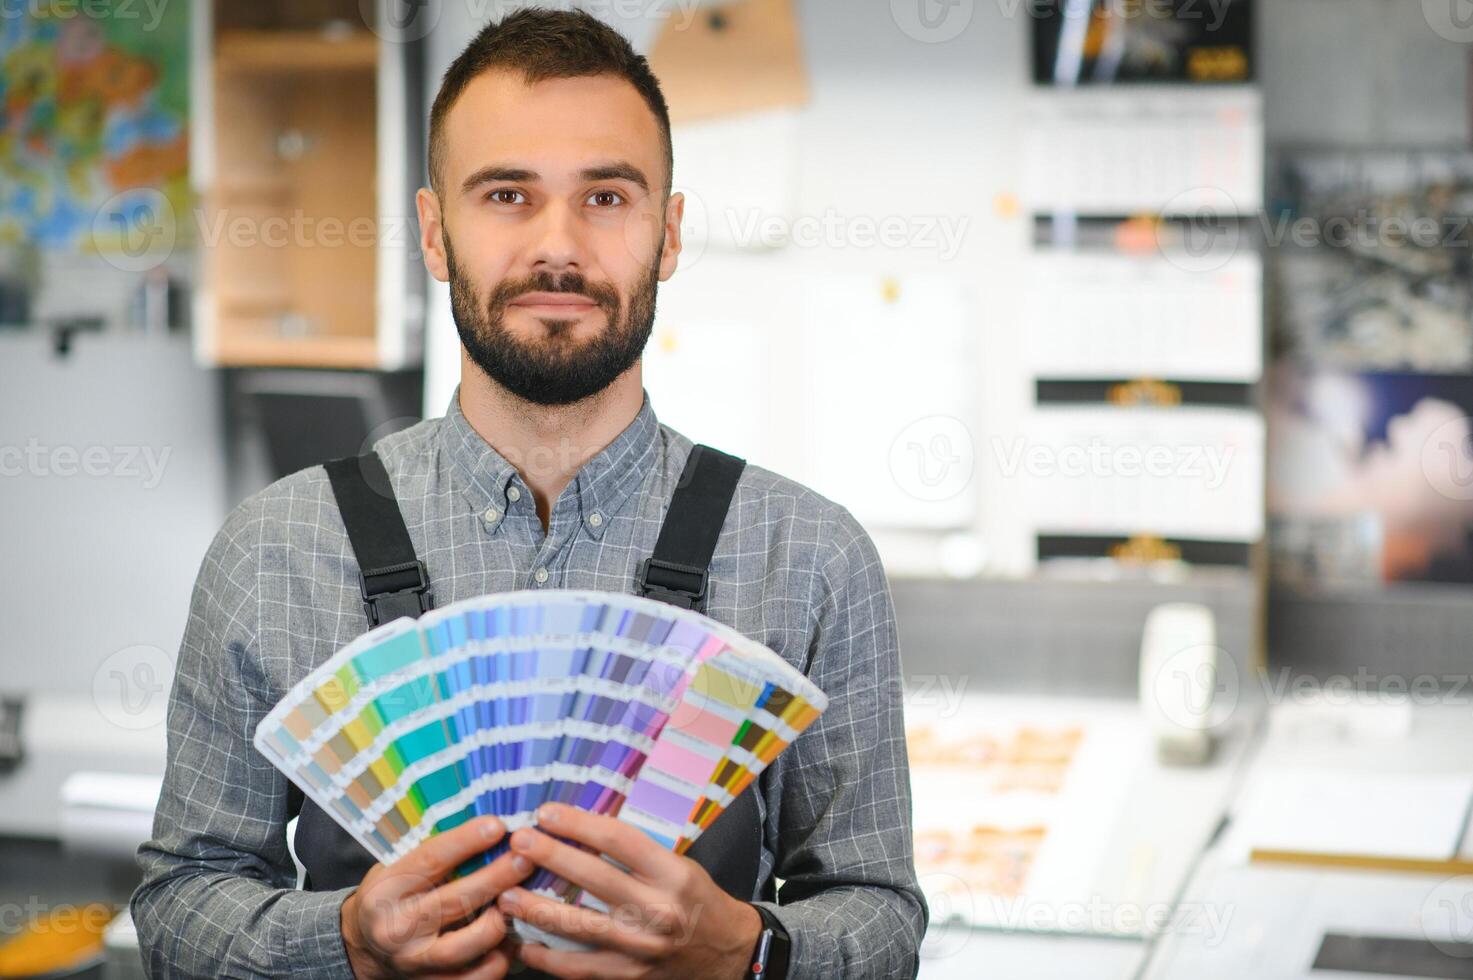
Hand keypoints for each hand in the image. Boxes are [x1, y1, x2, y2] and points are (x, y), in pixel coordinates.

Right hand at [340, 815, 533, 978]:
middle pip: (455, 900)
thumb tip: (490, 829)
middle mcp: (397, 927)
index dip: (466, 841)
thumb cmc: (392, 897)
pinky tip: (510, 940)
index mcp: (387, 889)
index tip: (497, 826)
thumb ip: (436, 855)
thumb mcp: (398, 868)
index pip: (430, 861)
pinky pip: (474, 978)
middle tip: (527, 858)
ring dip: (500, 921)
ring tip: (520, 901)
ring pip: (467, 944)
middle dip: (497, 877)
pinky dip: (498, 959)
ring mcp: (413, 960)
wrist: (364, 947)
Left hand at [495, 803, 761, 979]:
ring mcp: (642, 947)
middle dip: (551, 857)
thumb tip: (578, 831)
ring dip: (537, 910)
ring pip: (579, 928)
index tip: (546, 813)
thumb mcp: (678, 863)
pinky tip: (525, 943)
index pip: (618, 840)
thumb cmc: (696, 899)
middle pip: (594, 878)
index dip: (578, 824)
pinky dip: (548, 958)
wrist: (727, 951)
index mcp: (672, 873)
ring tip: (506, 895)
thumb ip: (634, 853)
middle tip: (519, 842)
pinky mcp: (630, 976)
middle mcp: (658, 909)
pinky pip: (580, 969)